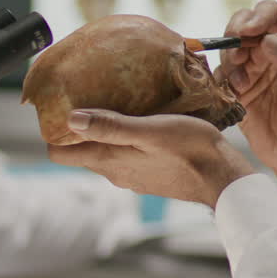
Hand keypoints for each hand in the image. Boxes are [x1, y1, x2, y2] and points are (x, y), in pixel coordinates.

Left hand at [46, 109, 255, 207]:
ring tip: (114, 107)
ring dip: (102, 135)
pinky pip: (125, 158)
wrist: (222, 177)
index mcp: (109, 160)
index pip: (59, 154)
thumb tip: (70, 119)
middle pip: (80, 153)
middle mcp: (115, 173)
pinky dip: (123, 142)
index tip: (59, 109)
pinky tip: (139, 126)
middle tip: (86, 100)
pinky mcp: (148, 177)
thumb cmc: (190, 149)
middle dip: (77, 130)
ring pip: (104, 154)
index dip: (54, 133)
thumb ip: (111, 126)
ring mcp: (132, 177)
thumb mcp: (150, 130)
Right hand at [219, 0, 276, 202]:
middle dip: (235, 34)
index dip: (257, 16)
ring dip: (230, 60)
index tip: (248, 31)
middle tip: (238, 56)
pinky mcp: (236, 88)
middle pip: (243, 24)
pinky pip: (219, 74)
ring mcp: (252, 68)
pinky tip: (236, 94)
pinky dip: (223, 80)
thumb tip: (268, 40)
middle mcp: (271, 50)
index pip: (271, 13)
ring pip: (228, 48)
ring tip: (242, 83)